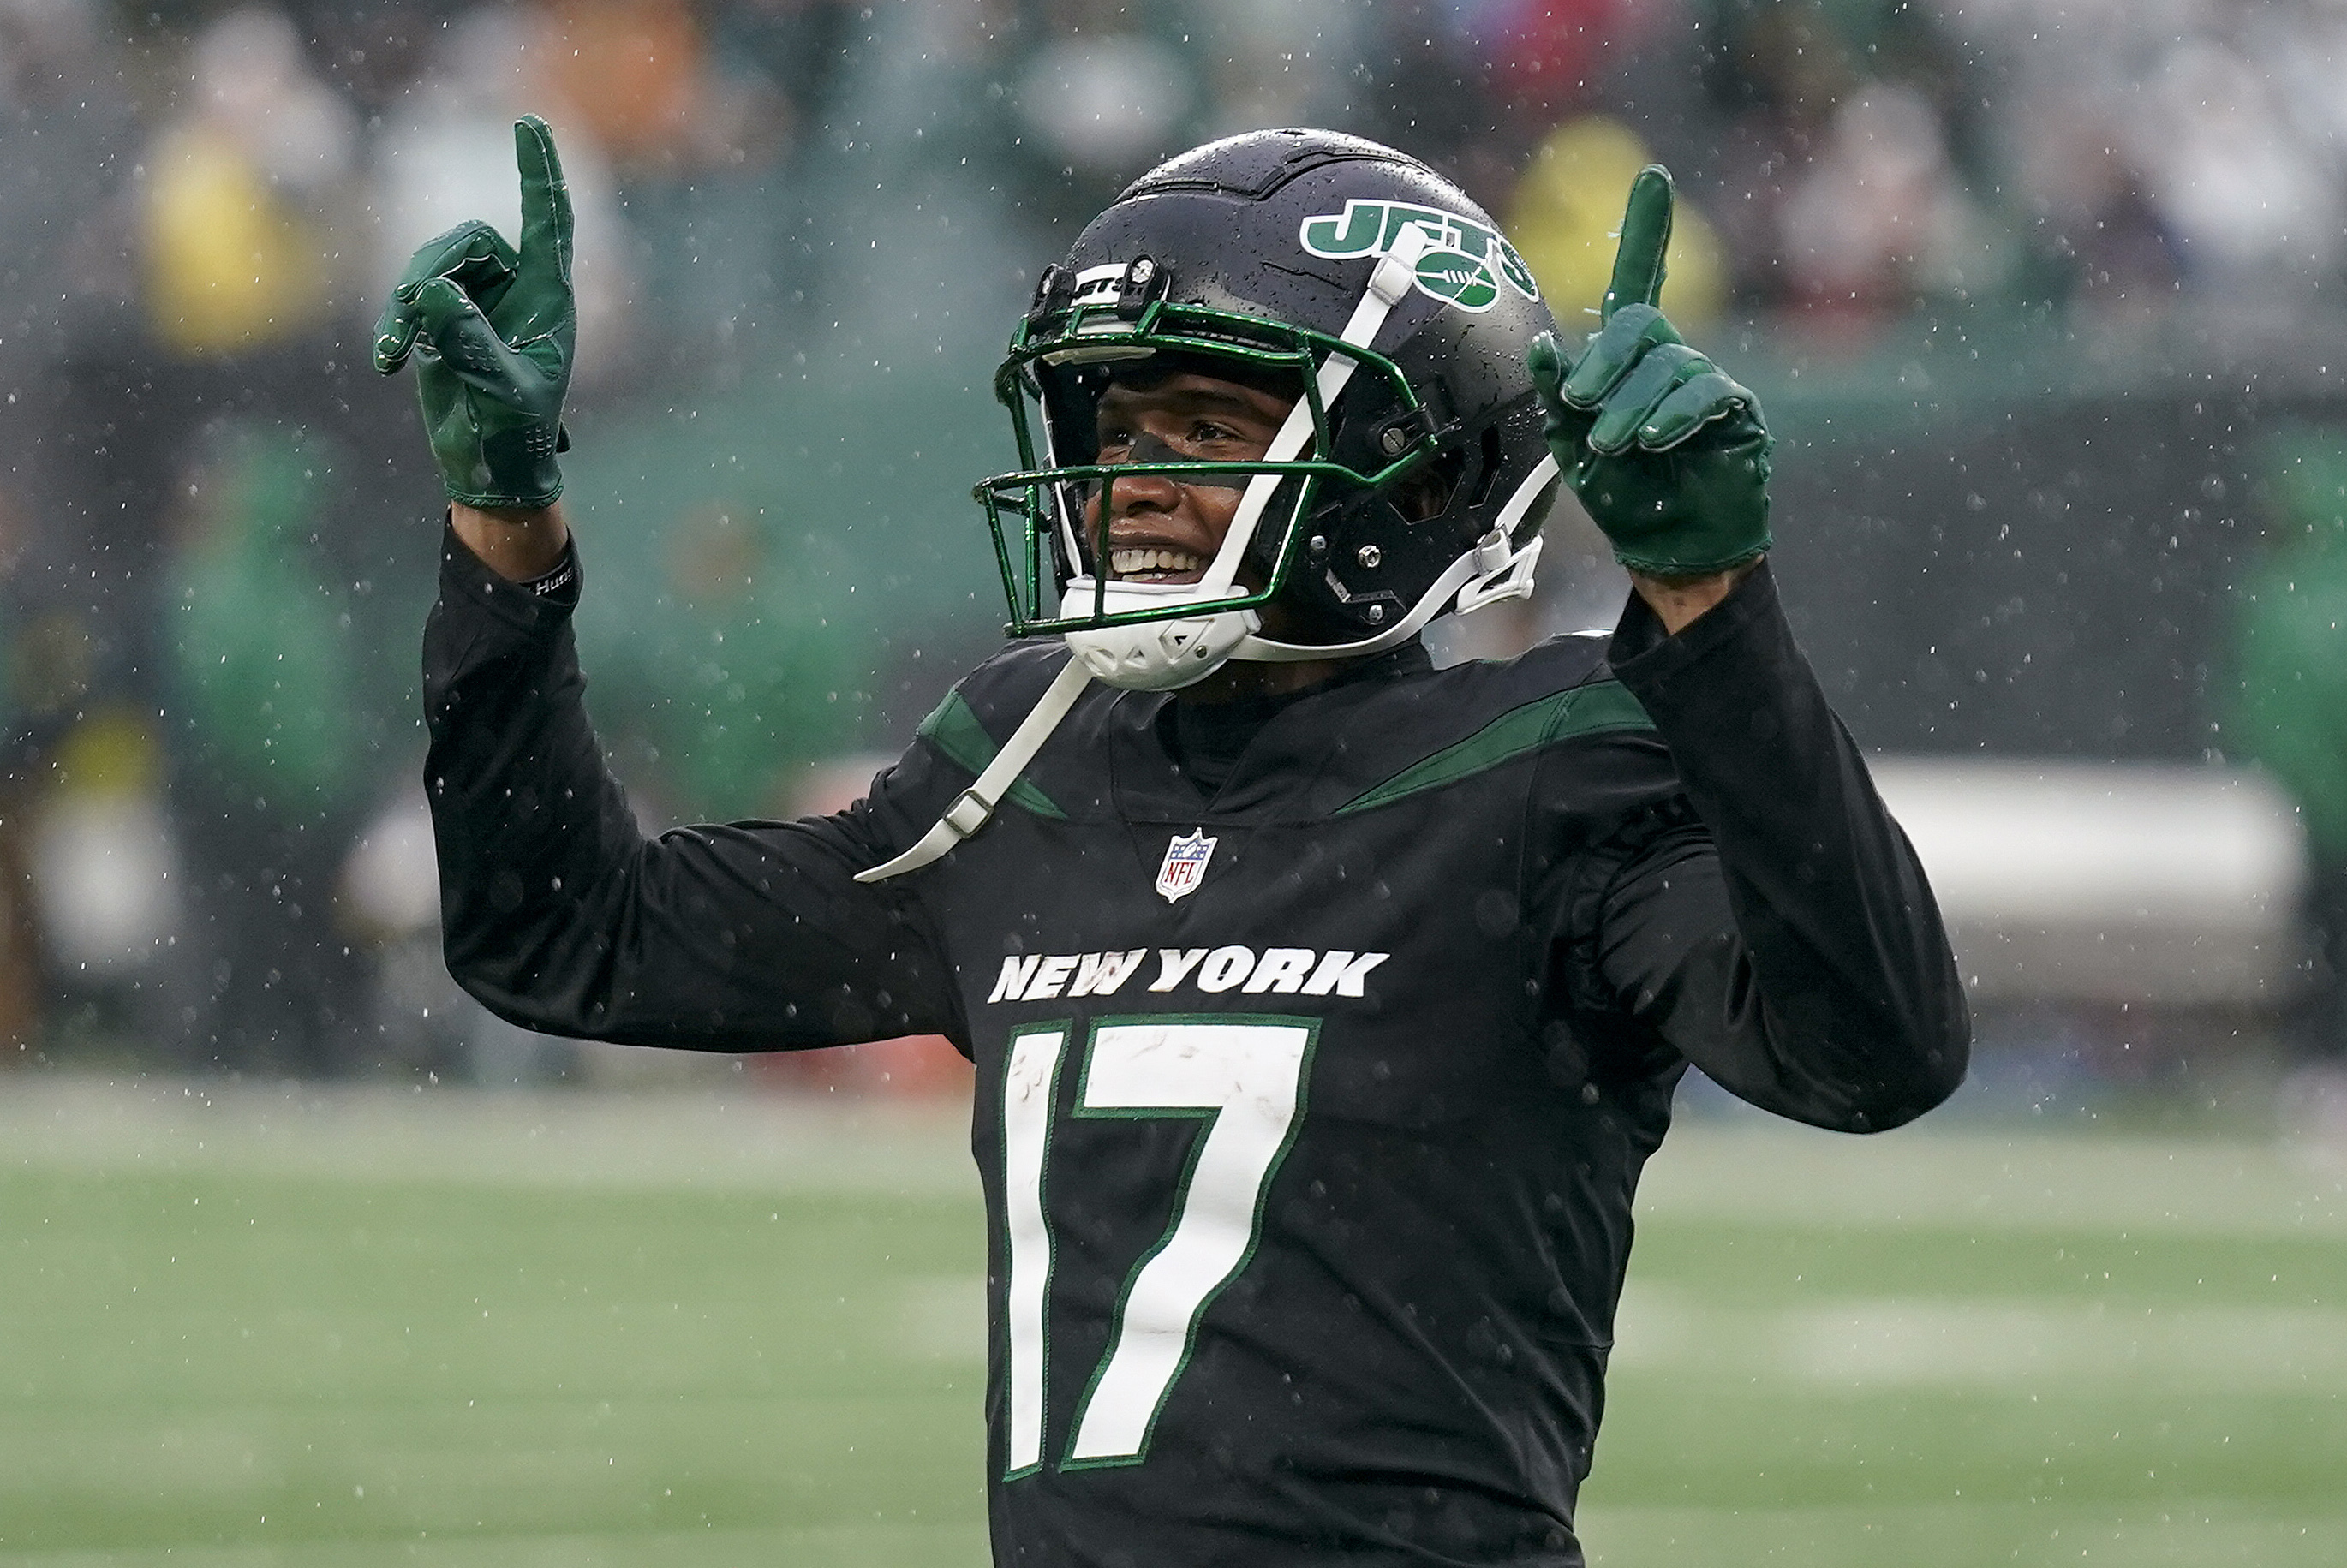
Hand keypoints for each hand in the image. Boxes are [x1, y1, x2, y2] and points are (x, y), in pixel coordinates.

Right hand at [374, 116, 575, 509]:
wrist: (490, 469)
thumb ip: (467, 341)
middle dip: (436, 266)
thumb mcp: (497, 390)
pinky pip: (409, 296)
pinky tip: (387, 363)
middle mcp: (515, 290)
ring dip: (407, 300)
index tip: (529, 121)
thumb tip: (430, 291)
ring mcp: (476, 301)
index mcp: (550, 299)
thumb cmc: (513, 434)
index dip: (540, 171)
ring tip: (396, 351)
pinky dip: (395, 323)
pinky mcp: (439, 317)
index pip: (549, 221)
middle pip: (471, 239)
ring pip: (433, 263)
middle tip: (414, 304)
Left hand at [1526, 166, 1770, 577]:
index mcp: (1631, 357)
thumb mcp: (1572, 445)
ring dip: (1631, 405)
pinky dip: (1674, 414)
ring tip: (1612, 444)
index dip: (1647, 231)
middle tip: (1581, 402)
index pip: (1640, 280)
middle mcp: (1672, 358)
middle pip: (1640, 325)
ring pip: (1668, 366)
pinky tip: (1655, 440)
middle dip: (1605, 361)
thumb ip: (1558, 397)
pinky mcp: (1735, 411)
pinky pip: (1706, 393)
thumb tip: (1543, 348)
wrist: (1669, 548)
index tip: (1653, 177)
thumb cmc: (1623, 494)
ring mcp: (1707, 381)